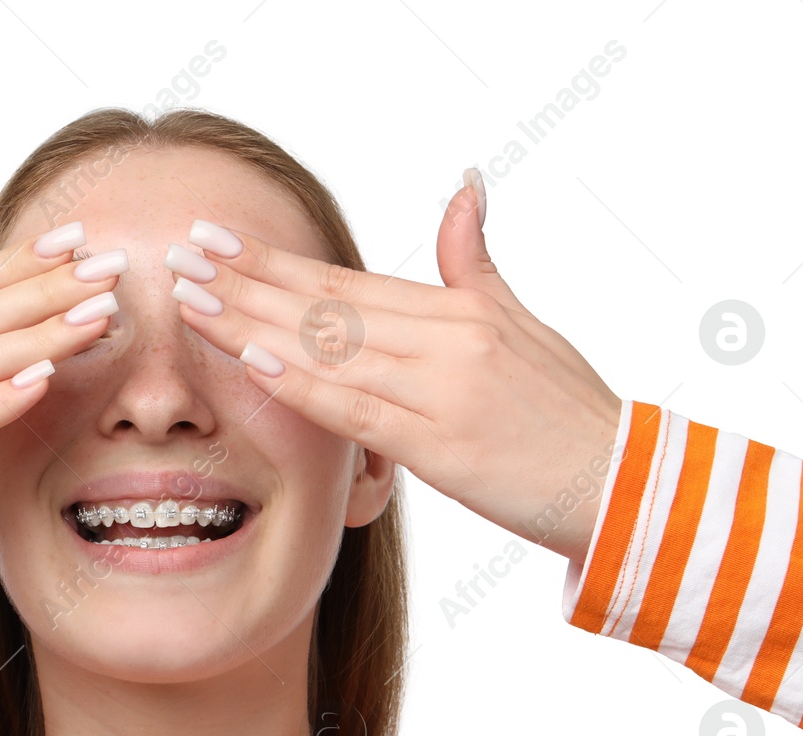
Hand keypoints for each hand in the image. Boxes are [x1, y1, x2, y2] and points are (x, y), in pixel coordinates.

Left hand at [170, 174, 624, 563]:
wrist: (620, 481)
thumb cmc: (566, 409)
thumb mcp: (520, 320)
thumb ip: (476, 260)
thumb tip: (464, 186)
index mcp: (456, 309)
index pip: (345, 281)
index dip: (276, 262)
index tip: (218, 242)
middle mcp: (445, 338)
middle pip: (325, 305)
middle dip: (246, 281)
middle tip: (181, 257)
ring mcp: (442, 388)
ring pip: (330, 348)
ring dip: (253, 324)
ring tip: (193, 303)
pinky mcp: (441, 443)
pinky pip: (356, 408)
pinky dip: (301, 383)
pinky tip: (251, 360)